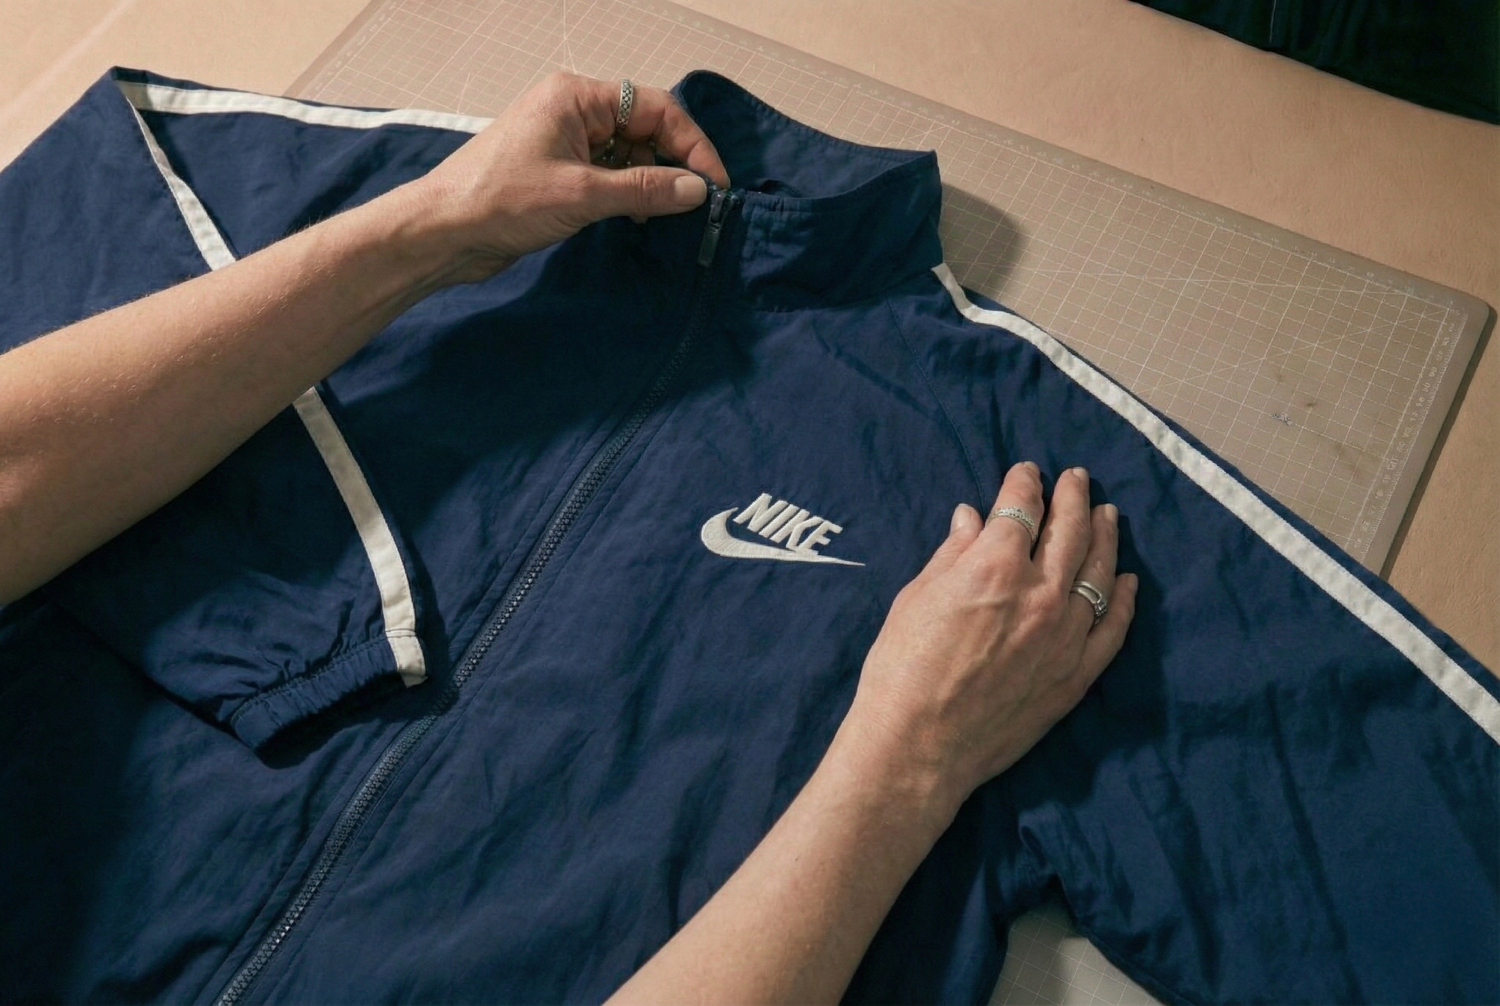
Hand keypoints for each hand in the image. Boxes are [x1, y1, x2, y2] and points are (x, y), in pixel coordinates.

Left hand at [416, 72, 730, 280]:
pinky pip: (607, 175)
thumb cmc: (501, 201)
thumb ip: (644, 190)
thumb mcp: (582, 195)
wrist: (443, 232)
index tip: (714, 185)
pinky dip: (627, 195)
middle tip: (696, 204)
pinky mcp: (557, 172)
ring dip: (650, 183)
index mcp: (576, 97)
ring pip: (627, 154)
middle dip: (672, 164)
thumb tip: (697, 191)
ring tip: (663, 216)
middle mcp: (572, 111)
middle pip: (644, 128)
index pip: (654, 108)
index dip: (691, 145)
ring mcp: (563, 141)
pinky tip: (636, 219)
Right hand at [838, 462, 1137, 819]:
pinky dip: (1122, 599)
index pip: (1020, 508)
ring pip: (1099, 572)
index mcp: (994, 566)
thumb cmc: (901, 670)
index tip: (1027, 473)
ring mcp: (1066, 635)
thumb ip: (952, 555)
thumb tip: (972, 520)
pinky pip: (1113, 628)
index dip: (1024, 483)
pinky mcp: (1077, 675)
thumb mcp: (916, 599)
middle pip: (1070, 530)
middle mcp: (1041, 593)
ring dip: (1105, 537)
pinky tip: (1127, 581)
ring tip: (1108, 516)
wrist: (918, 748)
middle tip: (1078, 480)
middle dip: (1074, 497)